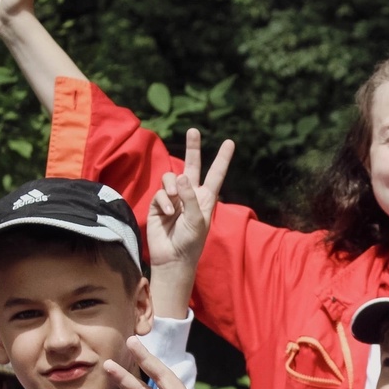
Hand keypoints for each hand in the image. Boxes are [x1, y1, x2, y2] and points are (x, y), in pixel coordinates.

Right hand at [146, 129, 234, 317]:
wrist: (172, 258)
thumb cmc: (191, 242)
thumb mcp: (197, 220)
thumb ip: (190, 197)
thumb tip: (180, 176)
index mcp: (206, 198)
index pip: (216, 174)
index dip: (222, 158)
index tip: (230, 142)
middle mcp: (190, 195)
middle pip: (192, 166)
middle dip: (192, 148)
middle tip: (194, 131)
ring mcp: (173, 198)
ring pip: (171, 178)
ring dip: (172, 186)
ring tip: (174, 200)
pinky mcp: (158, 204)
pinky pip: (160, 193)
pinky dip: (163, 201)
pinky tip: (166, 213)